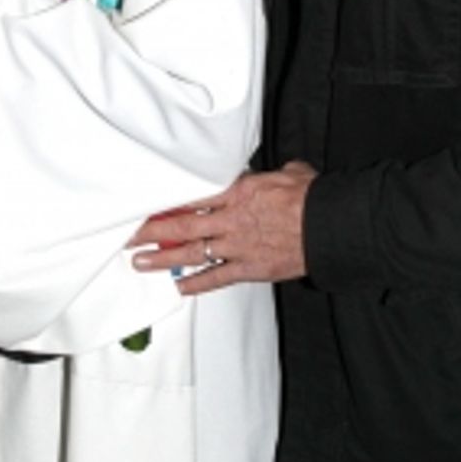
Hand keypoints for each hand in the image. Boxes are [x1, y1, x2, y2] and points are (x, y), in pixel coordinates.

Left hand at [131, 162, 317, 294]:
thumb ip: (268, 176)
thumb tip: (271, 173)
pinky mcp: (250, 268)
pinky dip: (197, 284)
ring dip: (163, 259)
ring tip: (140, 262)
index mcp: (238, 192)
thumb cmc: (313, 198)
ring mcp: (238, 246)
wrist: (332, 226)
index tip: (146, 205)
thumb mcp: (289, 173)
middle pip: (181, 225)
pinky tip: (179, 288)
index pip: (192, 197)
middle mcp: (231, 220)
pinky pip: (217, 278)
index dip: (166, 203)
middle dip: (151, 231)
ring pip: (191, 253)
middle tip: (127, 235)